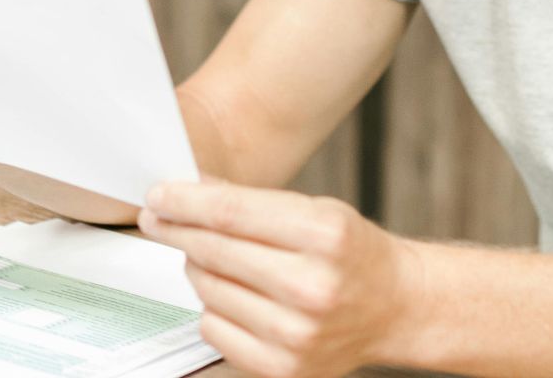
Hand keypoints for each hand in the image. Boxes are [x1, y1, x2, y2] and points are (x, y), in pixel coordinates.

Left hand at [140, 182, 419, 377]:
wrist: (394, 308)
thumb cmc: (352, 254)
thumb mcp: (317, 211)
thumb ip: (254, 204)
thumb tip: (190, 192)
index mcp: (325, 236)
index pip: (231, 214)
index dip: (185, 202)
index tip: (158, 196)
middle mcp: (312, 288)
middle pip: (214, 251)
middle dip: (177, 229)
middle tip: (158, 218)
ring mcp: (296, 334)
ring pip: (207, 290)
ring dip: (199, 268)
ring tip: (216, 258)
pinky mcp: (282, 368)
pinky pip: (213, 329)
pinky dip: (213, 307)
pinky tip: (235, 295)